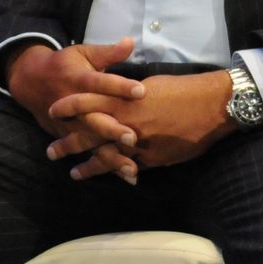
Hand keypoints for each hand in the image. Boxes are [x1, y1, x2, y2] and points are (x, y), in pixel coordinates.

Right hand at [7, 38, 148, 177]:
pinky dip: (102, 166)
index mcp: (79, 79)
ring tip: (131, 169)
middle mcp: (74, 104)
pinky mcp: (67, 136)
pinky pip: (86, 153)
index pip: (101, 83)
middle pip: (94, 118)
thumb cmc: (65, 64)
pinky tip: (123, 176)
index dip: (120, 86)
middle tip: (133, 138)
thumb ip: (108, 52)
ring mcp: (70, 124)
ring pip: (91, 142)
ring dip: (110, 157)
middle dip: (112, 130)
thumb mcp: (84, 52)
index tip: (141, 90)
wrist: (30, 80)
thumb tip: (131, 41)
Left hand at [48, 70, 233, 179]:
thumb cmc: (183, 89)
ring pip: (106, 157)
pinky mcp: (153, 158)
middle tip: (50, 151)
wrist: (211, 105)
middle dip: (68, 144)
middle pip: (90, 135)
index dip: (69, 107)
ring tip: (74, 174)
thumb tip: (117, 97)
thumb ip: (129, 94)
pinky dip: (120, 173)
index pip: (88, 102)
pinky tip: (112, 179)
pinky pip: (131, 167)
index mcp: (124, 100)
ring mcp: (139, 144)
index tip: (52, 110)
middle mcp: (127, 123)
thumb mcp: (151, 84)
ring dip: (89, 167)